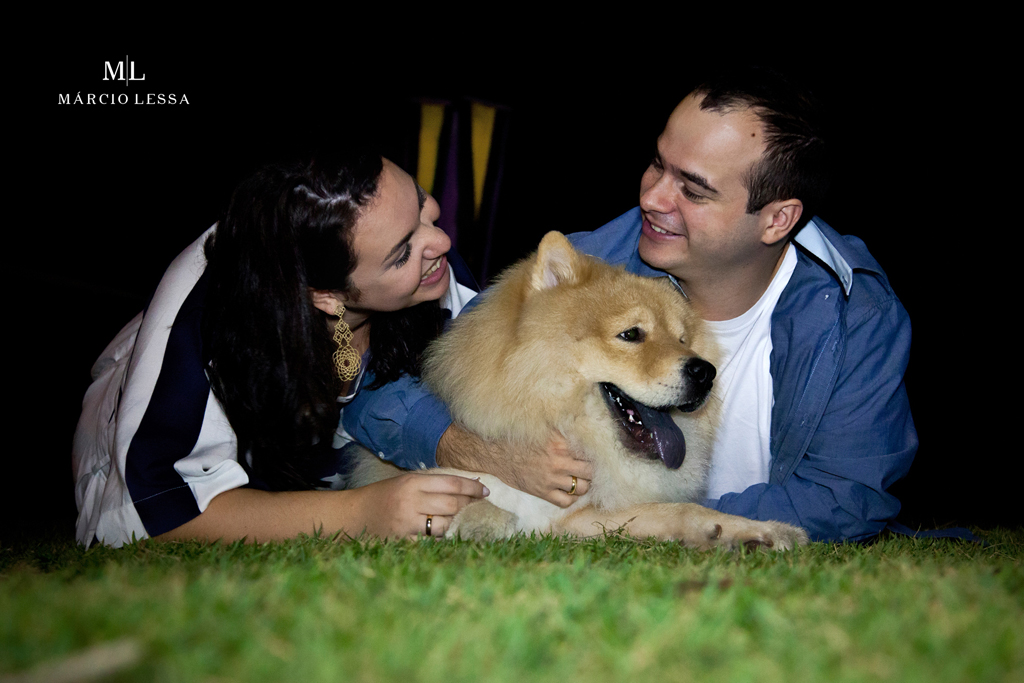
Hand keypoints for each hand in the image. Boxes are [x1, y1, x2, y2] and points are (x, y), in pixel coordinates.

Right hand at [348, 472, 489, 538]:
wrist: (353, 515)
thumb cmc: (383, 496)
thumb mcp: (405, 482)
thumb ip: (433, 484)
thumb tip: (468, 485)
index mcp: (412, 483)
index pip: (451, 483)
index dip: (471, 488)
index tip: (485, 491)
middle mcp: (411, 502)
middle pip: (452, 505)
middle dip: (469, 506)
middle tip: (480, 506)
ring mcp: (407, 524)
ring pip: (445, 526)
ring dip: (457, 524)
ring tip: (464, 520)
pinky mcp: (404, 542)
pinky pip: (432, 542)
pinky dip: (442, 539)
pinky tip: (446, 535)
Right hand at [437, 425, 592, 507]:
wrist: (494, 452)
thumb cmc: (518, 438)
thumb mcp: (543, 429)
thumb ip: (563, 431)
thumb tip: (583, 425)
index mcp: (560, 443)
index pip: (590, 451)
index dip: (596, 453)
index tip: (597, 453)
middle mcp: (559, 462)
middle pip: (590, 471)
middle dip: (593, 470)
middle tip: (591, 468)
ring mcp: (551, 479)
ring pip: (582, 488)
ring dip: (584, 484)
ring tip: (582, 479)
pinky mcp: (542, 492)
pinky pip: (565, 501)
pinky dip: (571, 498)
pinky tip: (569, 491)